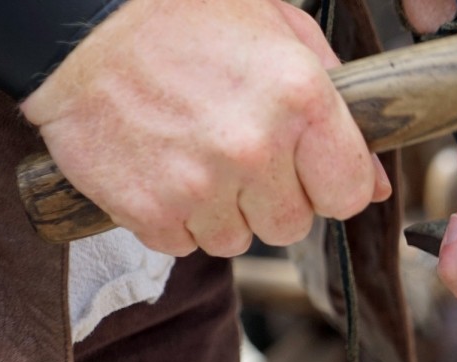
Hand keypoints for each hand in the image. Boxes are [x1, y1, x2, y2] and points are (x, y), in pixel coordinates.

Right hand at [20, 0, 389, 256]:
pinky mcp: (148, 209)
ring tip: (195, 156)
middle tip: (241, 155)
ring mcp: (200, 184)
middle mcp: (256, 148)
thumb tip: (378, 185)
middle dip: (274, 199)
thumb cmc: (186, 15)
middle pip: (293, 226)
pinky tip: (162, 168)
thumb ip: (341, 109)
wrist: (78, 21)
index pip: (349, 195)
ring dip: (222, 210)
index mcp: (302, 100)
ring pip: (237, 241)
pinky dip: (173, 217)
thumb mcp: (282, 34)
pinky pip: (182, 244)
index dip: (330, 186)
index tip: (309, 170)